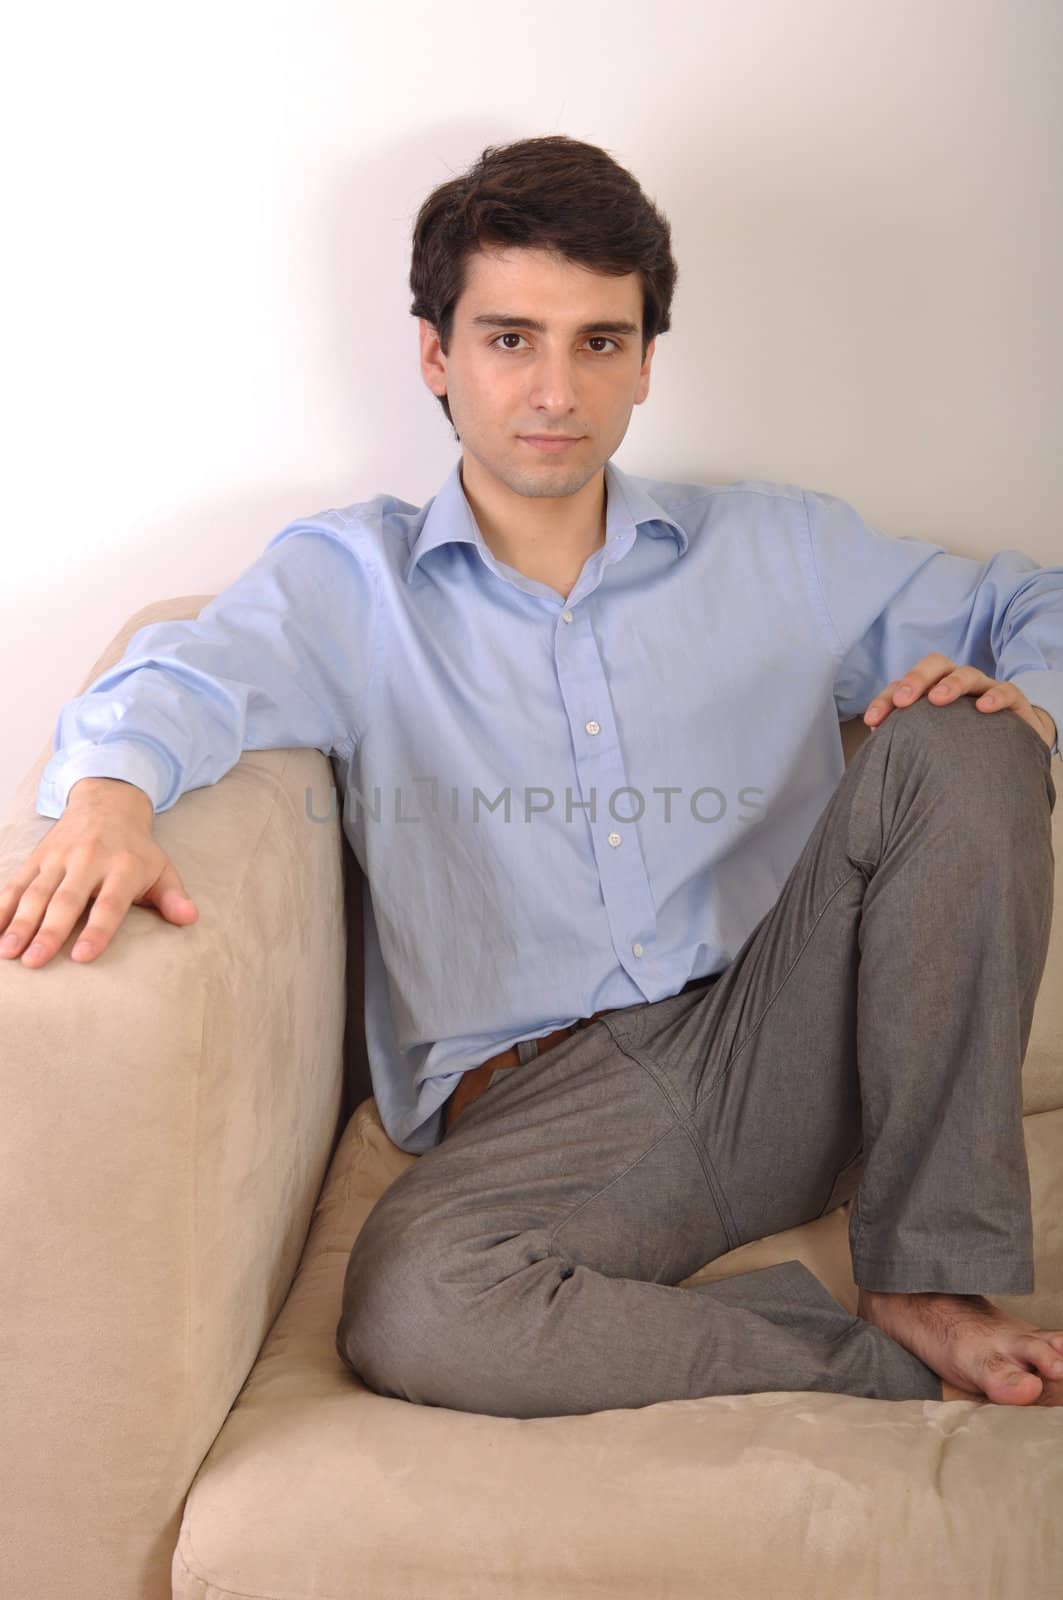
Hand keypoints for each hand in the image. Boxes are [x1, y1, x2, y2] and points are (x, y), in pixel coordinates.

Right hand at [0, 779, 197, 967]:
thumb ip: (173, 897)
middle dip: (48, 931)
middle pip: (67, 900)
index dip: (97, 931)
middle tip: (34, 962)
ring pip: (36, 892)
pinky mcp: (37, 857)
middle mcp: (89, 859)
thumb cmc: (137, 850)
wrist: (108, 803)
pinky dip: (2, 905)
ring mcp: (59, 858)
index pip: (110, 903)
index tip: (82, 957)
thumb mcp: (161, 869)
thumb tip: (190, 918)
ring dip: (19, 922)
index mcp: (123, 866)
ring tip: (8, 952)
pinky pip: (15, 882)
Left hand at [864, 653, 1056, 748]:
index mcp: (931, 691)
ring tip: (937, 699)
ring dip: (951, 684)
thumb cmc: (962, 744)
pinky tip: (983, 708)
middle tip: (902, 701)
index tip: (872, 721)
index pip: (904, 686)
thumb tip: (877, 753)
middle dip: (915, 679)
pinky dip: (995, 697)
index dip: (885, 700)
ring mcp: (985, 689)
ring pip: (967, 674)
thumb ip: (908, 742)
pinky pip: (1006, 691)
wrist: (1013, 746)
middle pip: (935, 665)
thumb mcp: (932, 742)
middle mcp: (956, 684)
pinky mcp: (1013, 701)